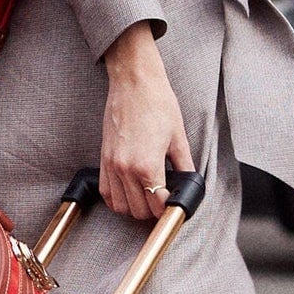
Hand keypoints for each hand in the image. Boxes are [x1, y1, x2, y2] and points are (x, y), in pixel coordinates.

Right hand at [100, 23, 193, 221]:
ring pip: (120, 206)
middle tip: (163, 200)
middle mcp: (125, 169)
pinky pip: (106, 191)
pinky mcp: (103, 158)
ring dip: (134, 207)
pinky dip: (117, 198)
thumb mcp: (178, 138)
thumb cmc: (157, 104)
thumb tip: (189, 183)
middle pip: (138, 210)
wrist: (134, 82)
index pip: (156, 205)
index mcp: (147, 166)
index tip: (173, 203)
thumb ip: (184, 166)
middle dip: (152, 210)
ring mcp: (111, 164)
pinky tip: (129, 191)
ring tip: (147, 197)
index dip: (168, 208)